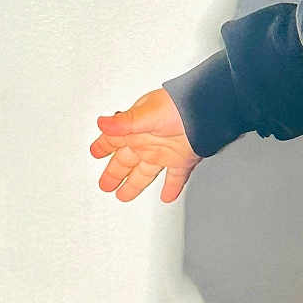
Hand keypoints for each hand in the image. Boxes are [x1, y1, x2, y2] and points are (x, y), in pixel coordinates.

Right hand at [90, 88, 201, 204]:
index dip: (103, 147)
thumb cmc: (179, 104)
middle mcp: (148, 141)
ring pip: (145, 173)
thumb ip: (124, 122)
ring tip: (124, 195)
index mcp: (136, 128)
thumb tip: (102, 123)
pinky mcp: (182, 159)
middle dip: (114, 173)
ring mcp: (164, 151)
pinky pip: (174, 178)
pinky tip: (166, 197)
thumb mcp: (146, 113)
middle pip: (126, 161)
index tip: (95, 152)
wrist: (208, 111)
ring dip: (134, 185)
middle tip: (105, 184)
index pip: (113, 140)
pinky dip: (171, 188)